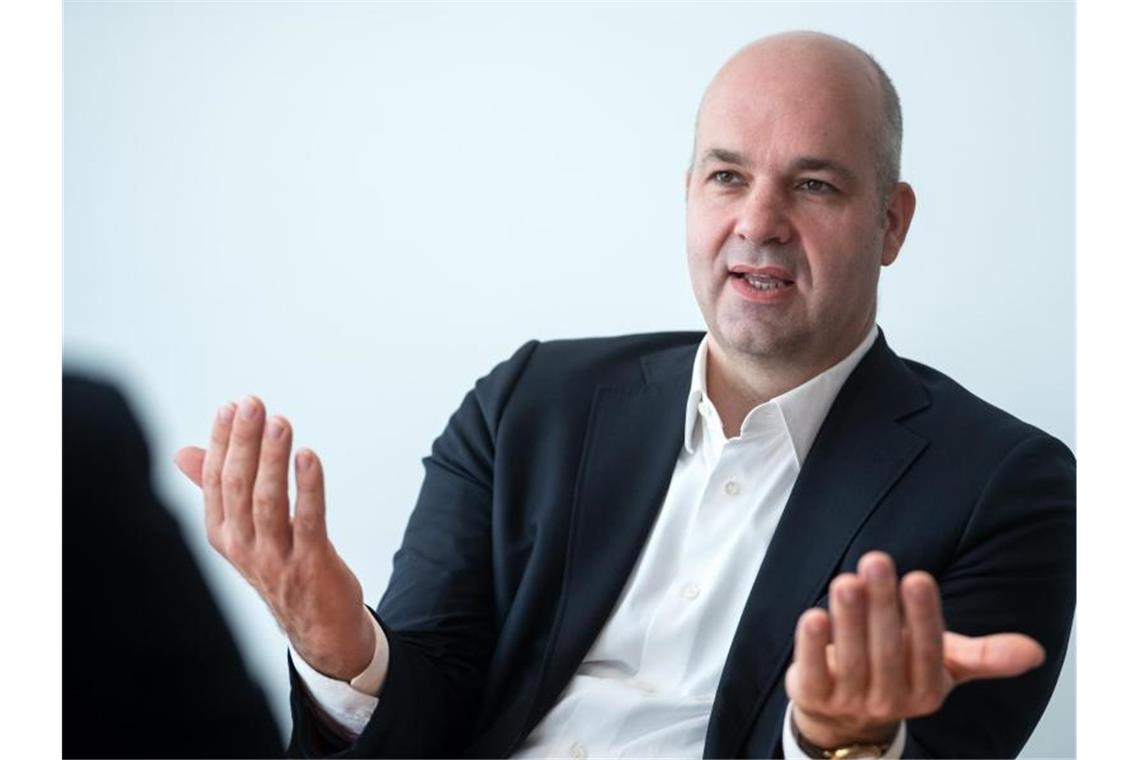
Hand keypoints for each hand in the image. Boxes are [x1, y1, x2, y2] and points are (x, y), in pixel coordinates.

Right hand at [174, 396, 373, 679]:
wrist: (319, 627)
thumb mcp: (243, 532)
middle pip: (238, 486)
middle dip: (244, 442)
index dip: (222, 442)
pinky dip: (307, 487)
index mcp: (224, 534)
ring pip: (268, 501)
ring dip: (273, 458)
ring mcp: (275, 557)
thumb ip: (217, 489)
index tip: (231, 407)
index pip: (216, 480)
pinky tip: (309, 458)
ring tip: (280, 423)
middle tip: (253, 405)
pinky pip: (307, 520)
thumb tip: (183, 453)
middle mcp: (243, 546)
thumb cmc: (281, 568)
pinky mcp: (310, 563)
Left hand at [784, 551, 1045, 749]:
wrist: (845, 714)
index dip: (922, 616)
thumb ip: (984, 656)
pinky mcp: (813, 697)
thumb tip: (1034, 652)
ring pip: (850, 659)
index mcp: (927, 689)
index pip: (927, 651)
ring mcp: (850, 701)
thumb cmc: (896, 672)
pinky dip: (810, 645)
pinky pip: (813, 672)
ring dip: (848, 618)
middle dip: (882, 604)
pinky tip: (812, 615)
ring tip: (846, 581)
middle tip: (876, 561)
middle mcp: (890, 700)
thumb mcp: (942, 663)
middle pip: (886, 650)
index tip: (918, 578)